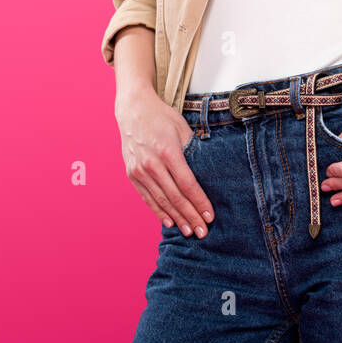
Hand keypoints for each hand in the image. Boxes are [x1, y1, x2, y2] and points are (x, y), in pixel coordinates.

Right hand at [114, 87, 213, 237]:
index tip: (210, 216)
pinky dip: (158, 211)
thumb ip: (193, 151)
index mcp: (167, 151)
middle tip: (203, 232)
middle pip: (175, 197)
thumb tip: (207, 172)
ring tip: (189, 231)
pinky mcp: (131, 174)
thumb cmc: (161, 117)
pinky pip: (147, 197)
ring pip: (161, 200)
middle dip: (190, 216)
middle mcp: (151, 164)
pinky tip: (169, 222)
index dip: (199, 202)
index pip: (188, 184)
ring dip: (176, 218)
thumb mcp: (182, 128)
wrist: (133, 110)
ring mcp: (139, 170)